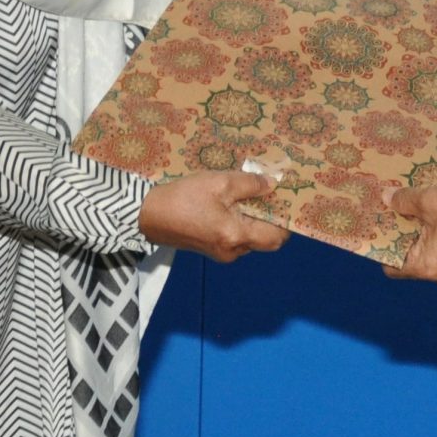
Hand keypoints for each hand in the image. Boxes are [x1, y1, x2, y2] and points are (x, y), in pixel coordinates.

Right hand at [140, 171, 288, 262]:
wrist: (148, 214)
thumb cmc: (184, 197)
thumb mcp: (220, 183)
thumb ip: (250, 184)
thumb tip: (272, 185)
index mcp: (236, 235)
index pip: (277, 237)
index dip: (286, 221)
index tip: (288, 201)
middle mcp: (233, 251)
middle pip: (266, 240)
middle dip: (272, 220)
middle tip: (271, 197)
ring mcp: (222, 254)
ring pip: (251, 239)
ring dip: (255, 221)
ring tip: (250, 197)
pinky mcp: (212, 250)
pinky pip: (237, 239)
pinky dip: (241, 225)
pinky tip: (233, 205)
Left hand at [385, 179, 436, 288]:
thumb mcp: (429, 200)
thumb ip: (404, 201)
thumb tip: (388, 198)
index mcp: (426, 268)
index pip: (393, 269)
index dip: (384, 250)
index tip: (384, 232)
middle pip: (414, 261)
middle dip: (408, 238)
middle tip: (403, 215)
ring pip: (435, 256)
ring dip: (429, 238)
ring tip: (425, 214)